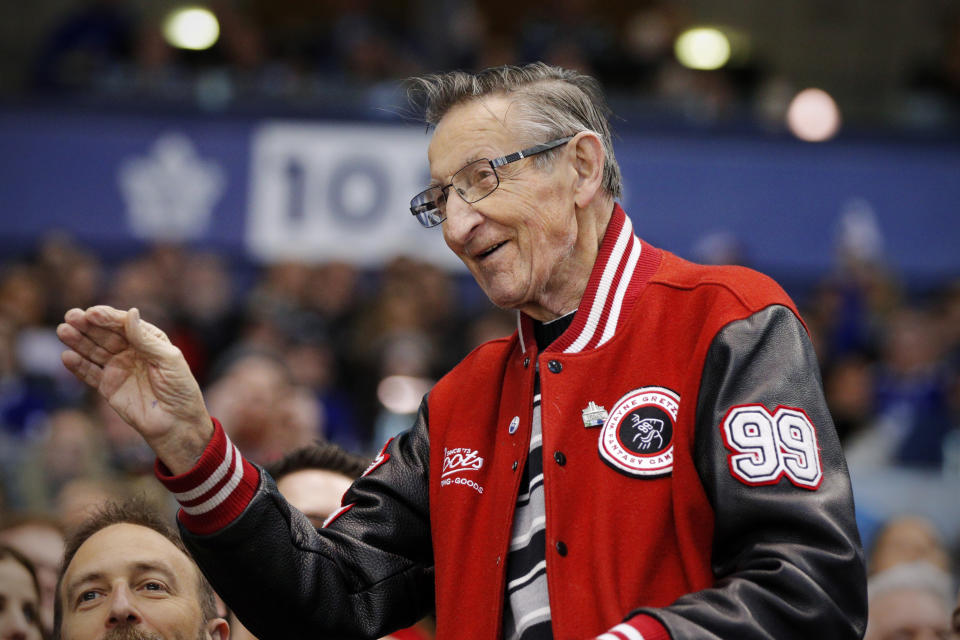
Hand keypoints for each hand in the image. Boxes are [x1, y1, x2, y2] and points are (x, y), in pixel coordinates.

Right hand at [57, 305, 212, 473]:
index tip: (92, 313)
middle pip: (105, 335)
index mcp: (148, 340)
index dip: (108, 318)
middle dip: (87, 325)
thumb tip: (131, 312)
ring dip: (78, 341)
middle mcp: (130, 351)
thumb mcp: (168, 360)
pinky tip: (67, 357)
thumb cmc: (180, 389)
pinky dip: (78, 365)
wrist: (176, 422)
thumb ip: (146, 339)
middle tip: (71, 316)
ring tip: (63, 331)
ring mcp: (117, 368)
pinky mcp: (108, 386)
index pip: (124, 324)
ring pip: (93, 351)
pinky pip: (90, 373)